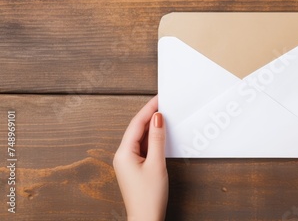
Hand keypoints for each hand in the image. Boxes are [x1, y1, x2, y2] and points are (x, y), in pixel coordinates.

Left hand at [113, 95, 167, 220]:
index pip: (137, 124)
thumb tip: (158, 119)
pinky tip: (161, 136)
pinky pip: (142, 147)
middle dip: (150, 115)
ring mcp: (128, 162)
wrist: (146, 219)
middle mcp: (122, 155)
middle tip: (164, 103)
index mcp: (124, 153)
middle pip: (137, 129)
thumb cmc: (149, 197)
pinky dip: (152, 139)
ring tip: (165, 116)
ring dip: (152, 127)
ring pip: (140, 138)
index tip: (159, 98)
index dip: (148, 109)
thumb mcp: (156, 164)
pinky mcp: (134, 168)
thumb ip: (157, 139)